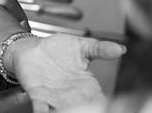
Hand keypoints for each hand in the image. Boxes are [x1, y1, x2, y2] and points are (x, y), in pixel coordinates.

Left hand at [9, 34, 124, 111]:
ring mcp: (53, 97)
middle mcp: (70, 96)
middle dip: (84, 111)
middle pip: (81, 110)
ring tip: (64, 112)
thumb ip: (100, 49)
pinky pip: (40, 107)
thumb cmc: (57, 49)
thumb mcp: (82, 46)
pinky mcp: (37, 94)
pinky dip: (42, 112)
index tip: (108, 105)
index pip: (99, 101)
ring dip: (63, 112)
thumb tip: (120, 49)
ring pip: (61, 112)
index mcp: (85, 86)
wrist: (32, 47)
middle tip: (86, 109)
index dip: (103, 105)